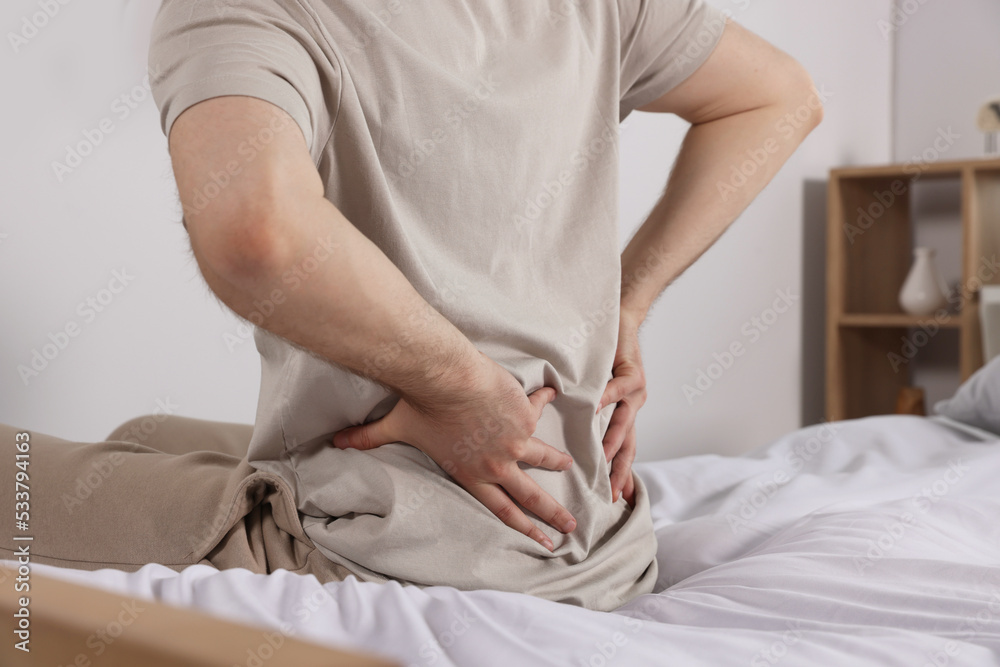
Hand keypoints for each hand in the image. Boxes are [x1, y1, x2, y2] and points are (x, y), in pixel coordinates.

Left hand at [331, 355, 575, 550]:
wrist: (448, 379)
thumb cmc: (420, 405)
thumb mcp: (392, 427)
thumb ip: (366, 439)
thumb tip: (334, 443)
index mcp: (472, 474)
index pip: (502, 510)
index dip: (524, 529)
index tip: (544, 542)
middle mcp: (497, 464)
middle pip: (531, 495)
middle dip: (552, 513)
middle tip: (571, 526)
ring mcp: (515, 440)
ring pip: (542, 457)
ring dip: (557, 463)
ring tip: (571, 467)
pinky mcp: (524, 414)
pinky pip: (537, 407)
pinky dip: (543, 401)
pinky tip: (551, 392)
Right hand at [597, 314, 646, 506]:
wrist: (620, 320)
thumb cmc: (600, 355)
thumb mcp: (591, 390)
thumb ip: (584, 411)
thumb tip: (556, 431)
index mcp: (623, 414)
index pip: (623, 451)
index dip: (619, 474)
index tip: (614, 499)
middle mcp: (633, 407)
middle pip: (629, 446)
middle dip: (620, 470)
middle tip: (612, 494)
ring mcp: (636, 392)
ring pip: (625, 422)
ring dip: (613, 440)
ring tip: (603, 458)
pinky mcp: (634, 373)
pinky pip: (618, 389)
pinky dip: (606, 398)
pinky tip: (595, 408)